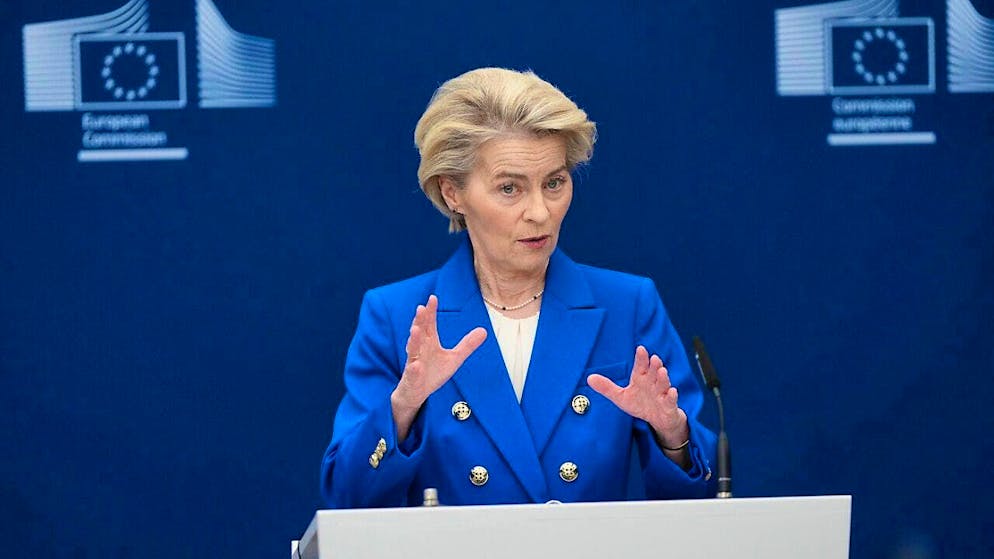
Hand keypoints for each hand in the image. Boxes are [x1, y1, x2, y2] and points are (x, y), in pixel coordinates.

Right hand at [391, 295, 486, 437]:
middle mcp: (420, 350)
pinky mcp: (412, 378)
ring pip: (413, 350)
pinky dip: (414, 369)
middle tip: (421, 308)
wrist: (417, 392)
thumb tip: (484, 330)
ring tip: (415, 329)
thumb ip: (467, 345)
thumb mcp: (454, 358)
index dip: (431, 312)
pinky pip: (412, 373)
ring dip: (413, 340)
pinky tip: (415, 365)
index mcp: (429, 342)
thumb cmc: (433, 372)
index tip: (433, 298)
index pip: (429, 324)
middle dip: (420, 321)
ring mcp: (414, 363)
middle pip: (419, 333)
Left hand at [587, 345, 688, 449]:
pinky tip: (672, 391)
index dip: (641, 358)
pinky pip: (671, 401)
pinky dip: (672, 397)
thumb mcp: (621, 397)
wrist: (658, 419)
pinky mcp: (669, 406)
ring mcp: (662, 394)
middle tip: (654, 358)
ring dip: (663, 378)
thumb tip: (589, 378)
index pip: (641, 367)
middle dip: (654, 366)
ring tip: (662, 371)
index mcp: (641, 379)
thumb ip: (607, 387)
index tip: (640, 349)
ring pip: (663, 384)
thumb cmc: (640, 404)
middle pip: (653, 373)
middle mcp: (652, 384)